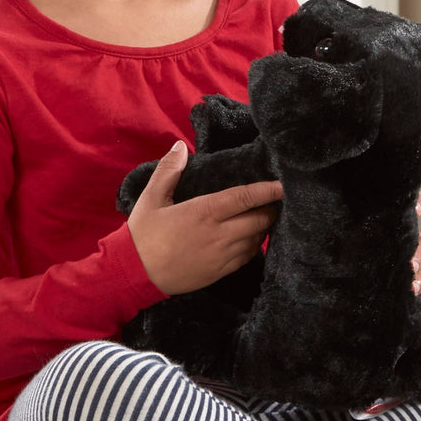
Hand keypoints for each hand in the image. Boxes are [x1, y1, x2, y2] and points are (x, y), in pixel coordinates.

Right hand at [127, 141, 282, 295]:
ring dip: (265, 226)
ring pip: (257, 239)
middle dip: (273, 208)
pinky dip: (256, 244)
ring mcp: (221, 255)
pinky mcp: (220, 272)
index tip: (284, 184)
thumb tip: (180, 146)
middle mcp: (218, 234)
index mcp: (204, 212)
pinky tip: (253, 236)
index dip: (268, 190)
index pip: (245, 197)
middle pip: (259, 219)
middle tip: (279, 198)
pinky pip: (247, 256)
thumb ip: (168, 170)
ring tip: (269, 214)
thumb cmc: (143, 234)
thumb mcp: (150, 198)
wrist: (136, 274)